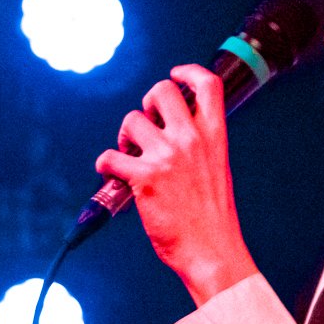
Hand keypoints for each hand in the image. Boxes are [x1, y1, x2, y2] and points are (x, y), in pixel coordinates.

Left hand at [95, 64, 257, 304]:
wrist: (211, 251)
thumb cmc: (213, 218)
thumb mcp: (217, 170)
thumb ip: (200, 146)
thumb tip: (172, 133)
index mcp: (215, 136)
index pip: (207, 84)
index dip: (187, 72)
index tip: (175, 76)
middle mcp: (191, 139)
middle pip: (161, 91)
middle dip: (147, 103)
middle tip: (145, 126)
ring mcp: (167, 156)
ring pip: (131, 120)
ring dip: (124, 137)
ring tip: (129, 157)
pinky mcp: (144, 177)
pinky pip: (110, 157)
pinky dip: (106, 165)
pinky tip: (113, 176)